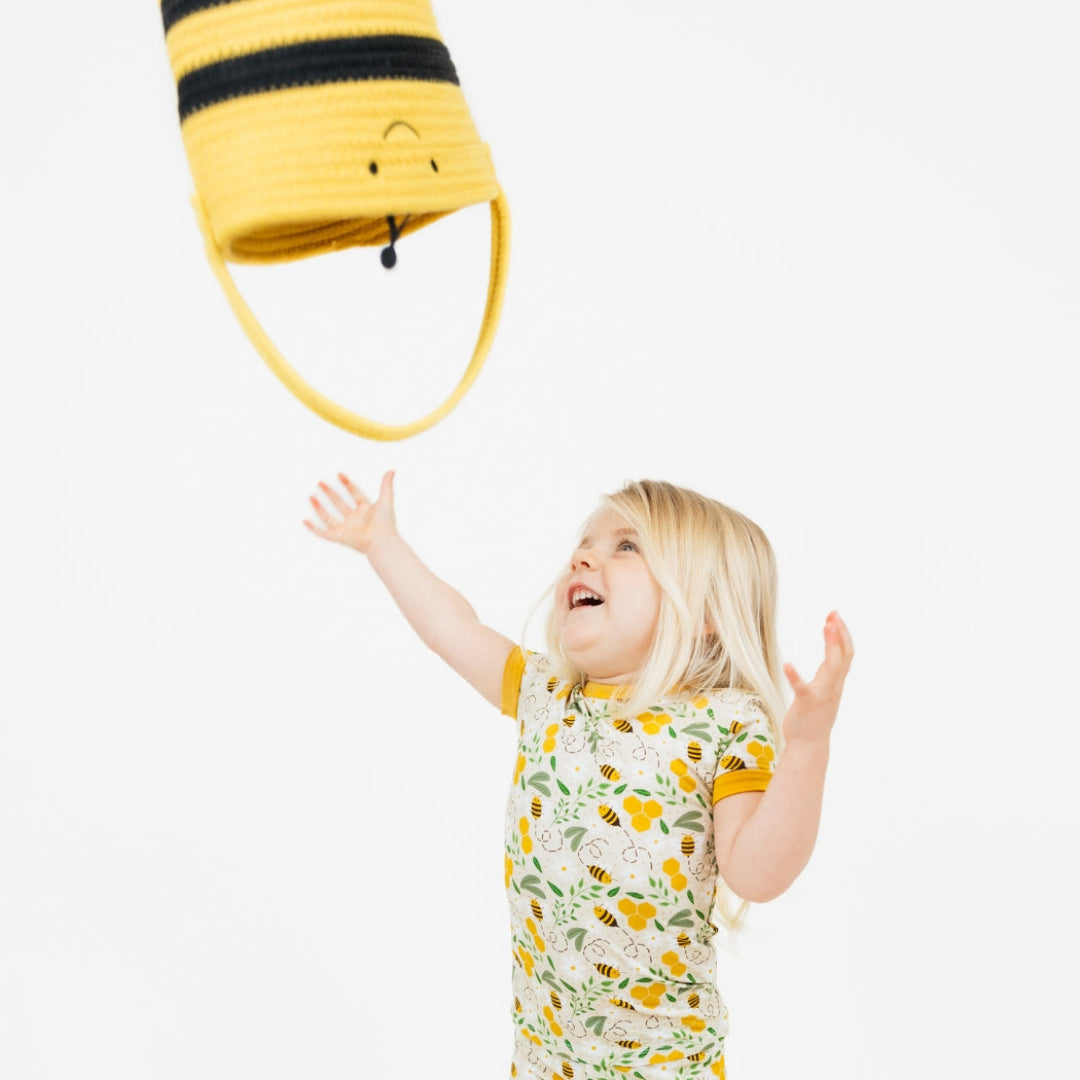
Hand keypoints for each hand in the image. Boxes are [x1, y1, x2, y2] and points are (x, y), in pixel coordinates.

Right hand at [303, 470, 396, 554]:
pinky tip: (304, 520)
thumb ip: (386, 485)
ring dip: (319, 507)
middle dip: (330, 493)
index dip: (347, 484)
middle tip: (320, 482)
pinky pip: (323, 532)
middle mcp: (355, 519)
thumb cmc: (386, 522)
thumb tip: (392, 470)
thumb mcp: (386, 499)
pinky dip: (313, 528)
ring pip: (329, 516)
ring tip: (311, 496)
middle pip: (339, 503)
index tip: (339, 474)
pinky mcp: (340, 537)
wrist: (381, 540)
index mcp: (366, 510)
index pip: (355, 494)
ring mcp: (346, 528)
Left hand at [781, 612, 853, 746]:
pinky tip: (787, 664)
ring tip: (825, 626)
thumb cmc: (815, 714)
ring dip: (830, 645)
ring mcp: (822, 694)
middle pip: (843, 655)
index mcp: (836, 682)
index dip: (843, 634)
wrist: (810, 744)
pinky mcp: (806, 703)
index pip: (846, 653)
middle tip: (832, 614)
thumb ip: (830, 670)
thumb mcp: (826, 687)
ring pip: (832, 667)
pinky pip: (802, 688)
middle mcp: (833, 686)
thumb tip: (832, 648)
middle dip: (840, 634)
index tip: (835, 616)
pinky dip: (795, 675)